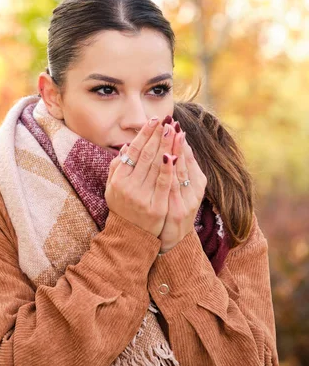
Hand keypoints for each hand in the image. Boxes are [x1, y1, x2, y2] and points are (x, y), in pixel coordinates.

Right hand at [105, 116, 176, 236]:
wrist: (130, 236)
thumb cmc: (122, 208)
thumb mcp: (112, 187)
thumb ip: (116, 167)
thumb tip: (126, 147)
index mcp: (119, 179)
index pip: (133, 151)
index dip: (144, 134)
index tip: (152, 120)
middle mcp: (129, 186)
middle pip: (146, 155)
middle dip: (157, 135)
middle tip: (166, 120)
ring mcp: (143, 197)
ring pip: (156, 166)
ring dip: (166, 146)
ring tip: (173, 130)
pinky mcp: (156, 207)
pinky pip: (164, 183)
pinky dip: (169, 168)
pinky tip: (174, 154)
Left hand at [158, 122, 207, 252]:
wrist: (172, 242)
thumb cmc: (174, 211)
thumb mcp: (182, 191)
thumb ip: (182, 169)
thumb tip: (178, 145)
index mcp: (196, 184)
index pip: (189, 158)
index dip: (182, 141)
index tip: (176, 124)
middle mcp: (194, 191)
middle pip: (185, 161)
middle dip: (177, 141)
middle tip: (172, 123)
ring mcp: (185, 201)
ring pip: (180, 171)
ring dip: (175, 150)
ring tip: (172, 133)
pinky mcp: (176, 210)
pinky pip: (171, 186)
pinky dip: (170, 171)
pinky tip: (168, 157)